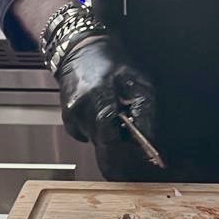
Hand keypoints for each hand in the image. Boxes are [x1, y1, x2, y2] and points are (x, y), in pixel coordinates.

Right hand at [55, 35, 156, 176]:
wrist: (80, 51)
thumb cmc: (111, 63)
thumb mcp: (138, 82)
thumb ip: (145, 112)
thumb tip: (150, 139)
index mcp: (97, 98)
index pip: (109, 138)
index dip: (123, 156)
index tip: (136, 167)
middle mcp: (79, 111)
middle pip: (104, 145)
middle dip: (121, 147)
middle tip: (136, 141)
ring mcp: (71, 118)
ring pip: (98, 142)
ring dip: (111, 137)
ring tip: (118, 115)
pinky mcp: (69, 122)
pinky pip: (90, 137)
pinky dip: (101, 132)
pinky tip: (104, 114)